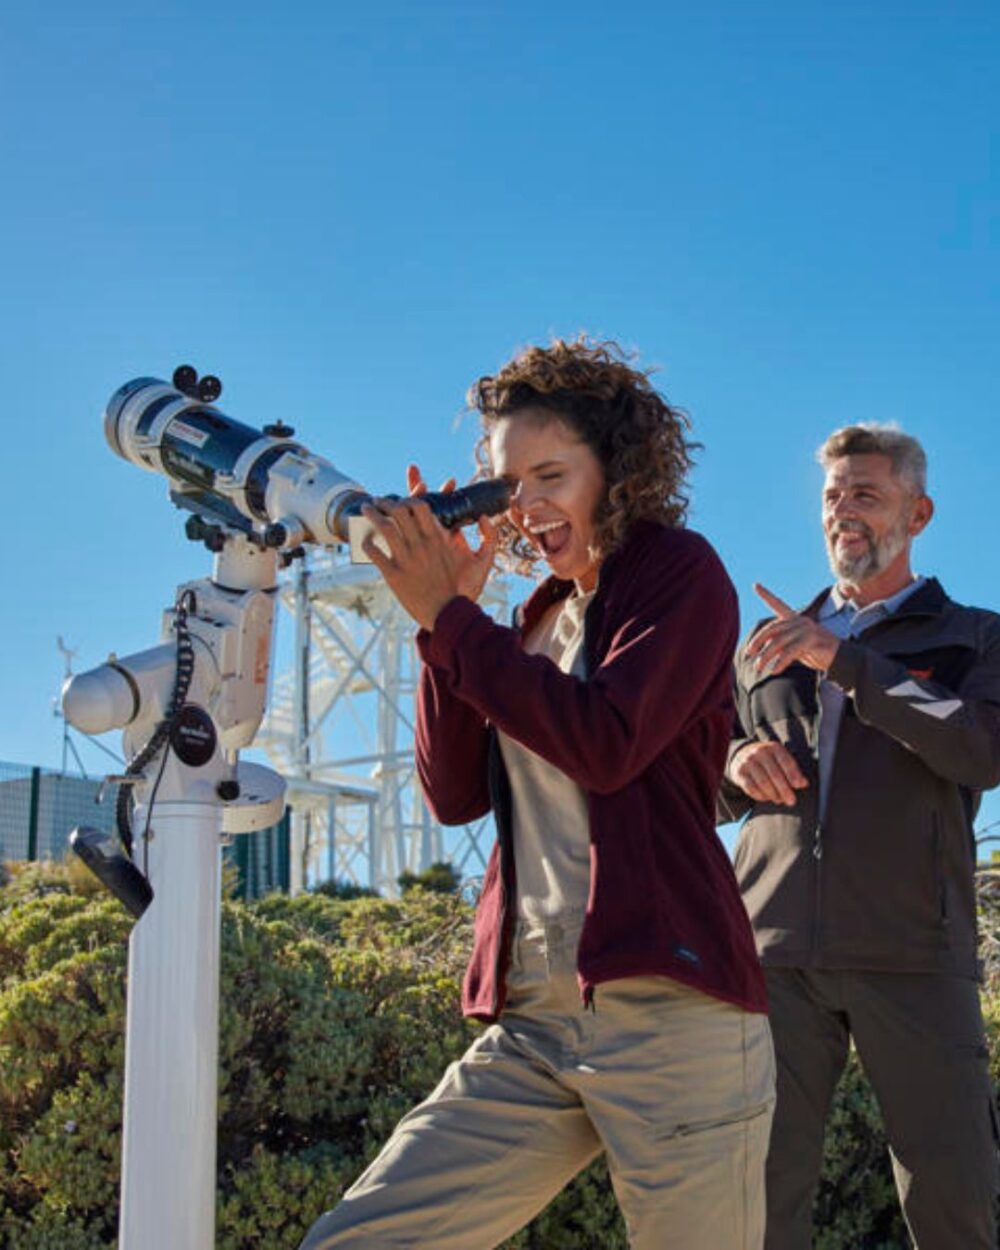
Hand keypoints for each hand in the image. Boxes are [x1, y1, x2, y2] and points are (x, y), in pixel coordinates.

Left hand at [361, 466, 495, 630]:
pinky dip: (367, 542)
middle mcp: (421, 545)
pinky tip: (364, 539)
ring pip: (384, 527)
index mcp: (438, 539)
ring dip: (372, 514)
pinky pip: (375, 552)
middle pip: (398, 511)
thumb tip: (483, 517)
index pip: (419, 506)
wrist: (448, 615)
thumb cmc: (463, 590)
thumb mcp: (482, 561)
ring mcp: (406, 559)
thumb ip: (488, 537)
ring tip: (365, 510)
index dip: (407, 498)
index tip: (401, 499)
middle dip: (385, 502)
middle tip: (377, 501)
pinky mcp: (394, 575)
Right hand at [730, 740, 808, 806]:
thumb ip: (793, 770)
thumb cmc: (768, 760)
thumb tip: (804, 783)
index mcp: (774, 748)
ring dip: (773, 794)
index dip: (794, 775)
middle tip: (791, 801)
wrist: (742, 755)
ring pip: (763, 782)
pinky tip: (766, 798)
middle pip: (775, 774)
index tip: (799, 786)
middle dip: (784, 790)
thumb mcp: (780, 759)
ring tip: (779, 800)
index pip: (786, 762)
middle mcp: (760, 752)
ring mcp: (748, 762)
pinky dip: (760, 796)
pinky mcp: (740, 772)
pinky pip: (751, 788)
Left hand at [745, 583, 839, 675]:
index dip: (767, 595)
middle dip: (758, 640)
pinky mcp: (813, 640)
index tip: (755, 585)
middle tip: (749, 652)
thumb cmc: (816, 653)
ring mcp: (807, 629)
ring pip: (779, 642)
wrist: (842, 659)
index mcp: (796, 620)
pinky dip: (780, 662)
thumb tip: (763, 649)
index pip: (779, 604)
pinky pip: (791, 652)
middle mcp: (800, 621)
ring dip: (766, 655)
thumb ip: (782, 644)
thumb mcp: (795, 647)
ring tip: (758, 666)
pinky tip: (774, 670)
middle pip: (773, 628)